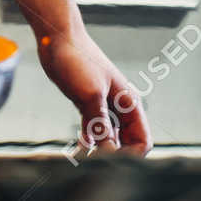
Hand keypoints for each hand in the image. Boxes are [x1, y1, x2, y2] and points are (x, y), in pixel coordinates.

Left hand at [37, 29, 152, 156]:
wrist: (58, 38)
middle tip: (96, 162)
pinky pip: (93, 130)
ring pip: (109, 138)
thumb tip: (109, 151)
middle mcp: (119, 106)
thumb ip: (101, 124)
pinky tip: (78, 146)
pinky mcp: (86, 104)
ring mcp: (103, 106)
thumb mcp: (91, 94)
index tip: (111, 162)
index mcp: (129, 102)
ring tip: (84, 157)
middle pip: (127, 143)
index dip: (132, 156)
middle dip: (115, 155)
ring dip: (100, 150)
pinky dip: (88, 140)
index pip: (142, 140)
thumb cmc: (78, 58)